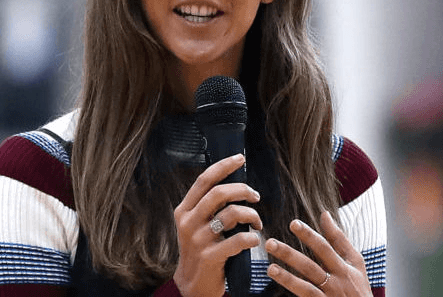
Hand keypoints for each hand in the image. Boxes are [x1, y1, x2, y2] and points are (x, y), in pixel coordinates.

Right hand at [172, 153, 262, 296]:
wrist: (191, 286)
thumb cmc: (201, 251)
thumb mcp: (195, 225)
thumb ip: (208, 207)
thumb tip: (236, 184)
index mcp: (184, 210)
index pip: (204, 180)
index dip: (224, 166)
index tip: (240, 158)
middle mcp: (188, 222)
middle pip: (219, 193)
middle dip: (243, 190)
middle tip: (256, 196)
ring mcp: (198, 240)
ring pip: (231, 214)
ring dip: (252, 215)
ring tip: (258, 223)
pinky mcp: (209, 257)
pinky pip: (237, 240)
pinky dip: (251, 238)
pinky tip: (254, 240)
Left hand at [265, 211, 371, 296]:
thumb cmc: (359, 288)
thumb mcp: (356, 263)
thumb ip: (339, 239)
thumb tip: (324, 214)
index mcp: (346, 266)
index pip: (326, 247)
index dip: (310, 235)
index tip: (293, 224)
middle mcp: (338, 280)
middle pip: (311, 265)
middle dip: (290, 254)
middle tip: (270, 243)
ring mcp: (330, 295)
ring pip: (306, 286)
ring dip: (287, 277)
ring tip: (270, 269)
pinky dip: (293, 291)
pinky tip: (280, 285)